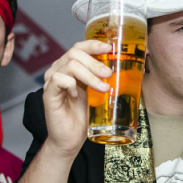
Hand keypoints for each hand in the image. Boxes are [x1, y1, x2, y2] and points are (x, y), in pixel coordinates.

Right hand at [41, 40, 111, 156]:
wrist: (71, 138)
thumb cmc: (84, 116)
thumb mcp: (99, 92)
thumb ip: (107, 79)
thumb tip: (134, 68)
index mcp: (71, 66)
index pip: (80, 47)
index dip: (94, 44)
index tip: (109, 48)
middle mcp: (59, 69)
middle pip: (75, 52)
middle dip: (95, 62)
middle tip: (108, 74)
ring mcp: (52, 80)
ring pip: (71, 65)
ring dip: (90, 75)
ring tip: (102, 88)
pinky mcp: (48, 93)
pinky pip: (59, 79)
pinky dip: (72, 85)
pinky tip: (77, 96)